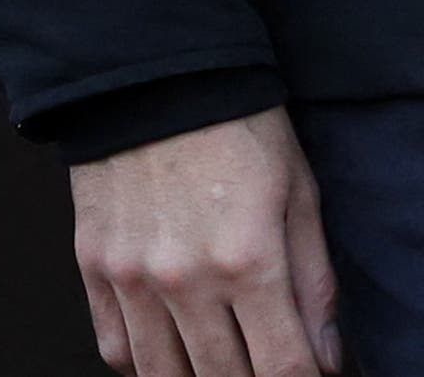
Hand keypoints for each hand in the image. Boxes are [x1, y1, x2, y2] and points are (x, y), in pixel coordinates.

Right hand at [69, 107, 344, 373]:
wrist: (156, 76)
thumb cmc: (240, 127)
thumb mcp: (299, 192)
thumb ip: (315, 282)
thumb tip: (327, 356)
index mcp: (249, 260)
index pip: (283, 368)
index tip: (310, 375)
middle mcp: (186, 281)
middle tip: (267, 358)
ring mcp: (133, 280)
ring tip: (227, 359)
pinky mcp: (95, 270)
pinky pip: (119, 350)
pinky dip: (148, 363)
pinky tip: (175, 348)